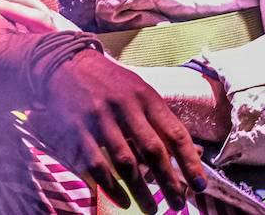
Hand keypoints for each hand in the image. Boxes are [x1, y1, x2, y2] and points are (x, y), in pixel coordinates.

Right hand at [30, 49, 206, 213]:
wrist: (64, 64)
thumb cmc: (109, 82)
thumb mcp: (139, 91)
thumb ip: (160, 119)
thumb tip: (190, 150)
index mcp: (146, 96)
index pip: (175, 133)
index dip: (190, 163)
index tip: (200, 186)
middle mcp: (125, 106)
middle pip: (153, 151)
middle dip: (169, 182)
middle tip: (178, 205)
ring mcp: (100, 118)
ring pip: (125, 162)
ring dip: (141, 191)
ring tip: (152, 210)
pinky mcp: (78, 130)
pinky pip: (97, 165)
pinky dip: (112, 187)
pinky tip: (123, 200)